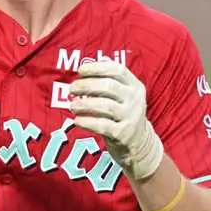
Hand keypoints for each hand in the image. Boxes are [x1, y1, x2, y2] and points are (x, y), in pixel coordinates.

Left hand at [68, 59, 164, 181]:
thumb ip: (107, 81)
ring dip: (84, 104)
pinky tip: (77, 120)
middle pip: (108, 86)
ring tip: (72, 106)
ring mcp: (130, 117)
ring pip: (104, 105)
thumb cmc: (122, 113)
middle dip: (86, 85)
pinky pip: (101, 125)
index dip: (97, 68)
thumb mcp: (122, 96)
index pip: (117, 70)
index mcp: (134, 86)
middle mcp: (134, 99)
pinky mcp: (123, 134)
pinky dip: (86, 122)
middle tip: (72, 88)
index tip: (81, 70)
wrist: (139, 143)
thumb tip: (84, 67)